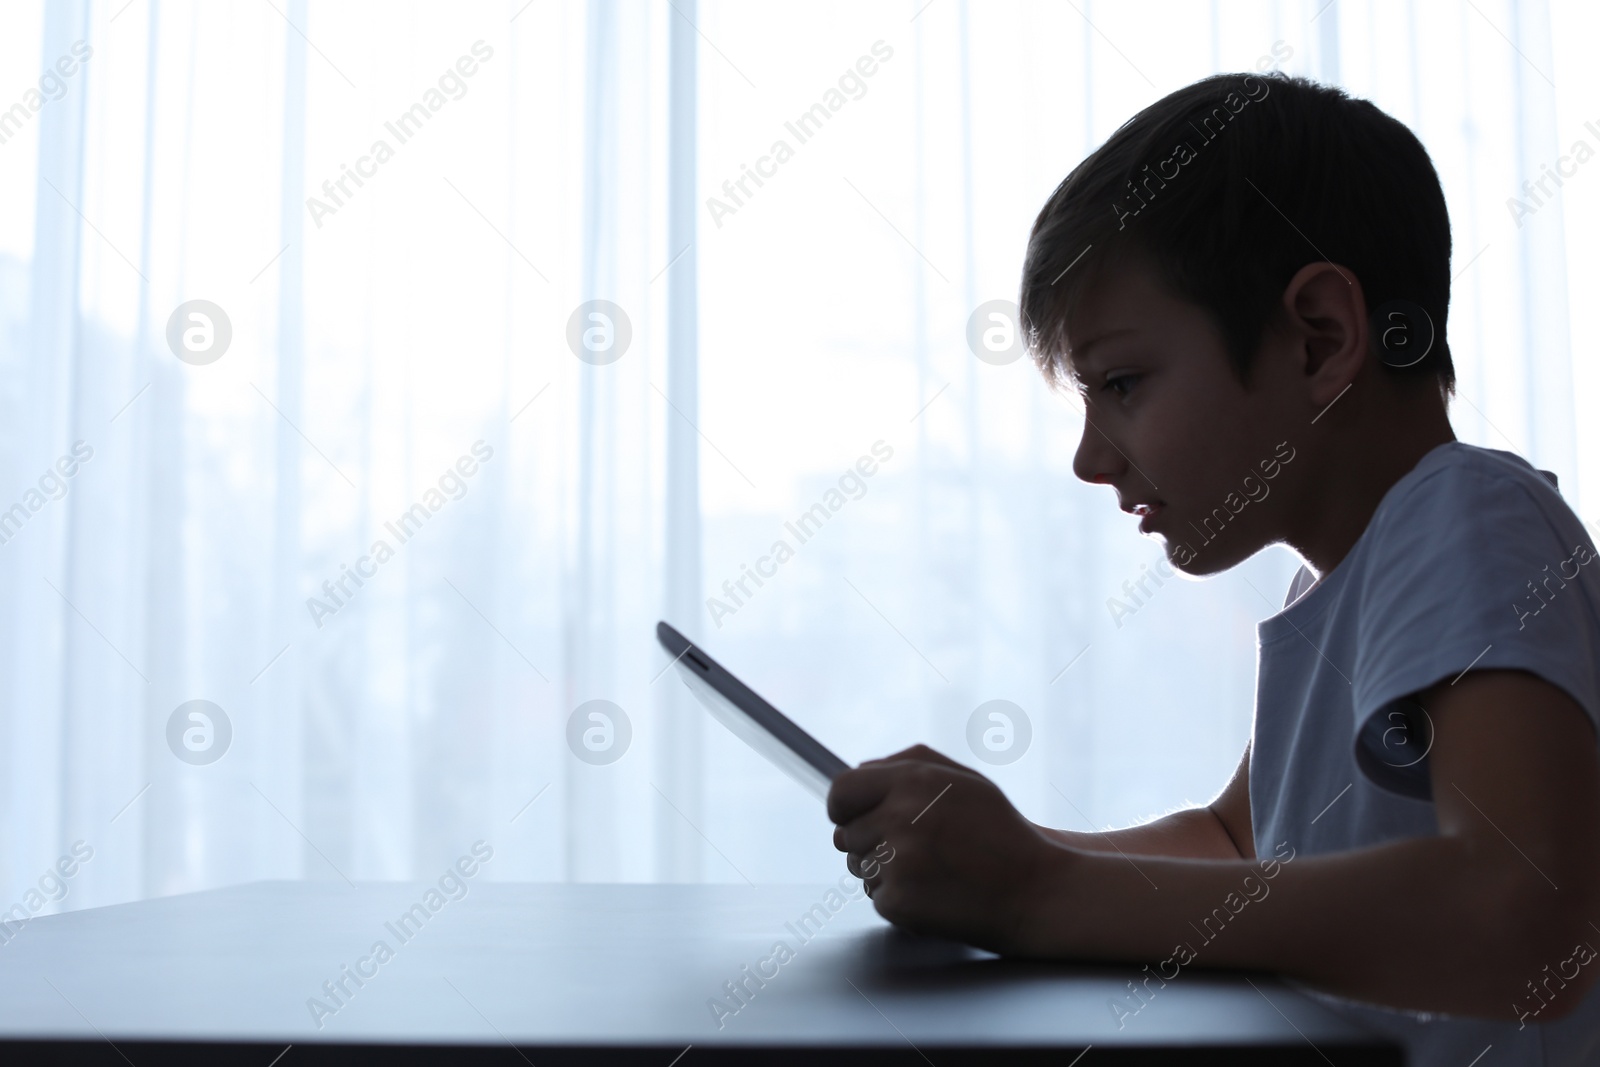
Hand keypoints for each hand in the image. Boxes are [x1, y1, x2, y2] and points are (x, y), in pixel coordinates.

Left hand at [827, 744, 1064, 954]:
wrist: (1036, 891)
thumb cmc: (999, 833)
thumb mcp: (963, 781)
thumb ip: (907, 764)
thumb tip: (858, 770)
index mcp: (913, 781)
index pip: (841, 791)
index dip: (841, 806)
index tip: (850, 817)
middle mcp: (900, 817)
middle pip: (845, 834)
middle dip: (869, 841)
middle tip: (914, 849)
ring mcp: (897, 862)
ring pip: (858, 867)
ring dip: (883, 871)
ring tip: (932, 870)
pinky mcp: (898, 902)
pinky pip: (875, 897)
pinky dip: (898, 899)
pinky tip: (935, 893)